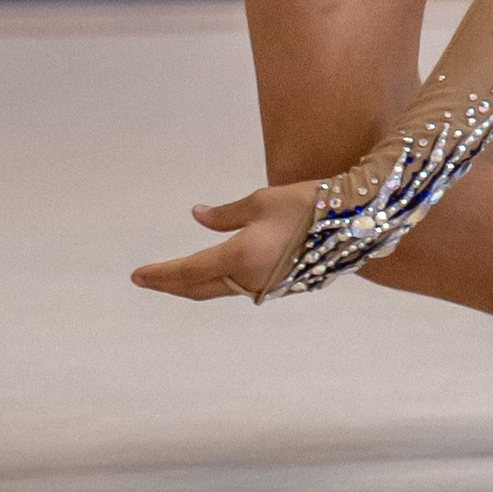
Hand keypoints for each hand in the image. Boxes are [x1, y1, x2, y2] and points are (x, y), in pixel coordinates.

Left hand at [131, 183, 323, 302]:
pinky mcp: (280, 287)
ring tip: (172, 277)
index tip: (137, 275)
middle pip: (198, 288)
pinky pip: (238, 288)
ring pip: (217, 290)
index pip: (188, 271)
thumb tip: (197, 216)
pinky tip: (211, 274)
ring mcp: (265, 287)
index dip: (160, 273)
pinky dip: (218, 282)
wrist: (355, 223)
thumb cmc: (307, 204)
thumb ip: (225, 214)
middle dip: (170, 284)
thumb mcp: (260, 201)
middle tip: (147, 279)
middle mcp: (249, 279)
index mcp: (240, 257)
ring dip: (193, 284)